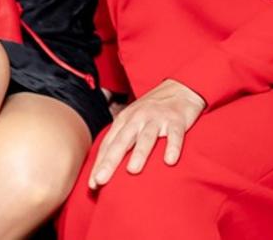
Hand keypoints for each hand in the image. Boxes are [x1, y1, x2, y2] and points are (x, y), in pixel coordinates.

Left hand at [89, 79, 204, 187]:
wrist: (179, 89)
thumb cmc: (151, 111)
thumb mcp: (132, 121)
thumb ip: (121, 140)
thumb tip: (105, 167)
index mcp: (124, 120)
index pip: (108, 144)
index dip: (99, 164)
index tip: (93, 184)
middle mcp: (137, 118)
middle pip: (122, 141)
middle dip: (110, 161)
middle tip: (101, 180)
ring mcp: (157, 118)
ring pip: (146, 137)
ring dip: (139, 153)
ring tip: (132, 170)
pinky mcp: (176, 120)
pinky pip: (175, 135)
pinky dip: (173, 147)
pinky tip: (170, 161)